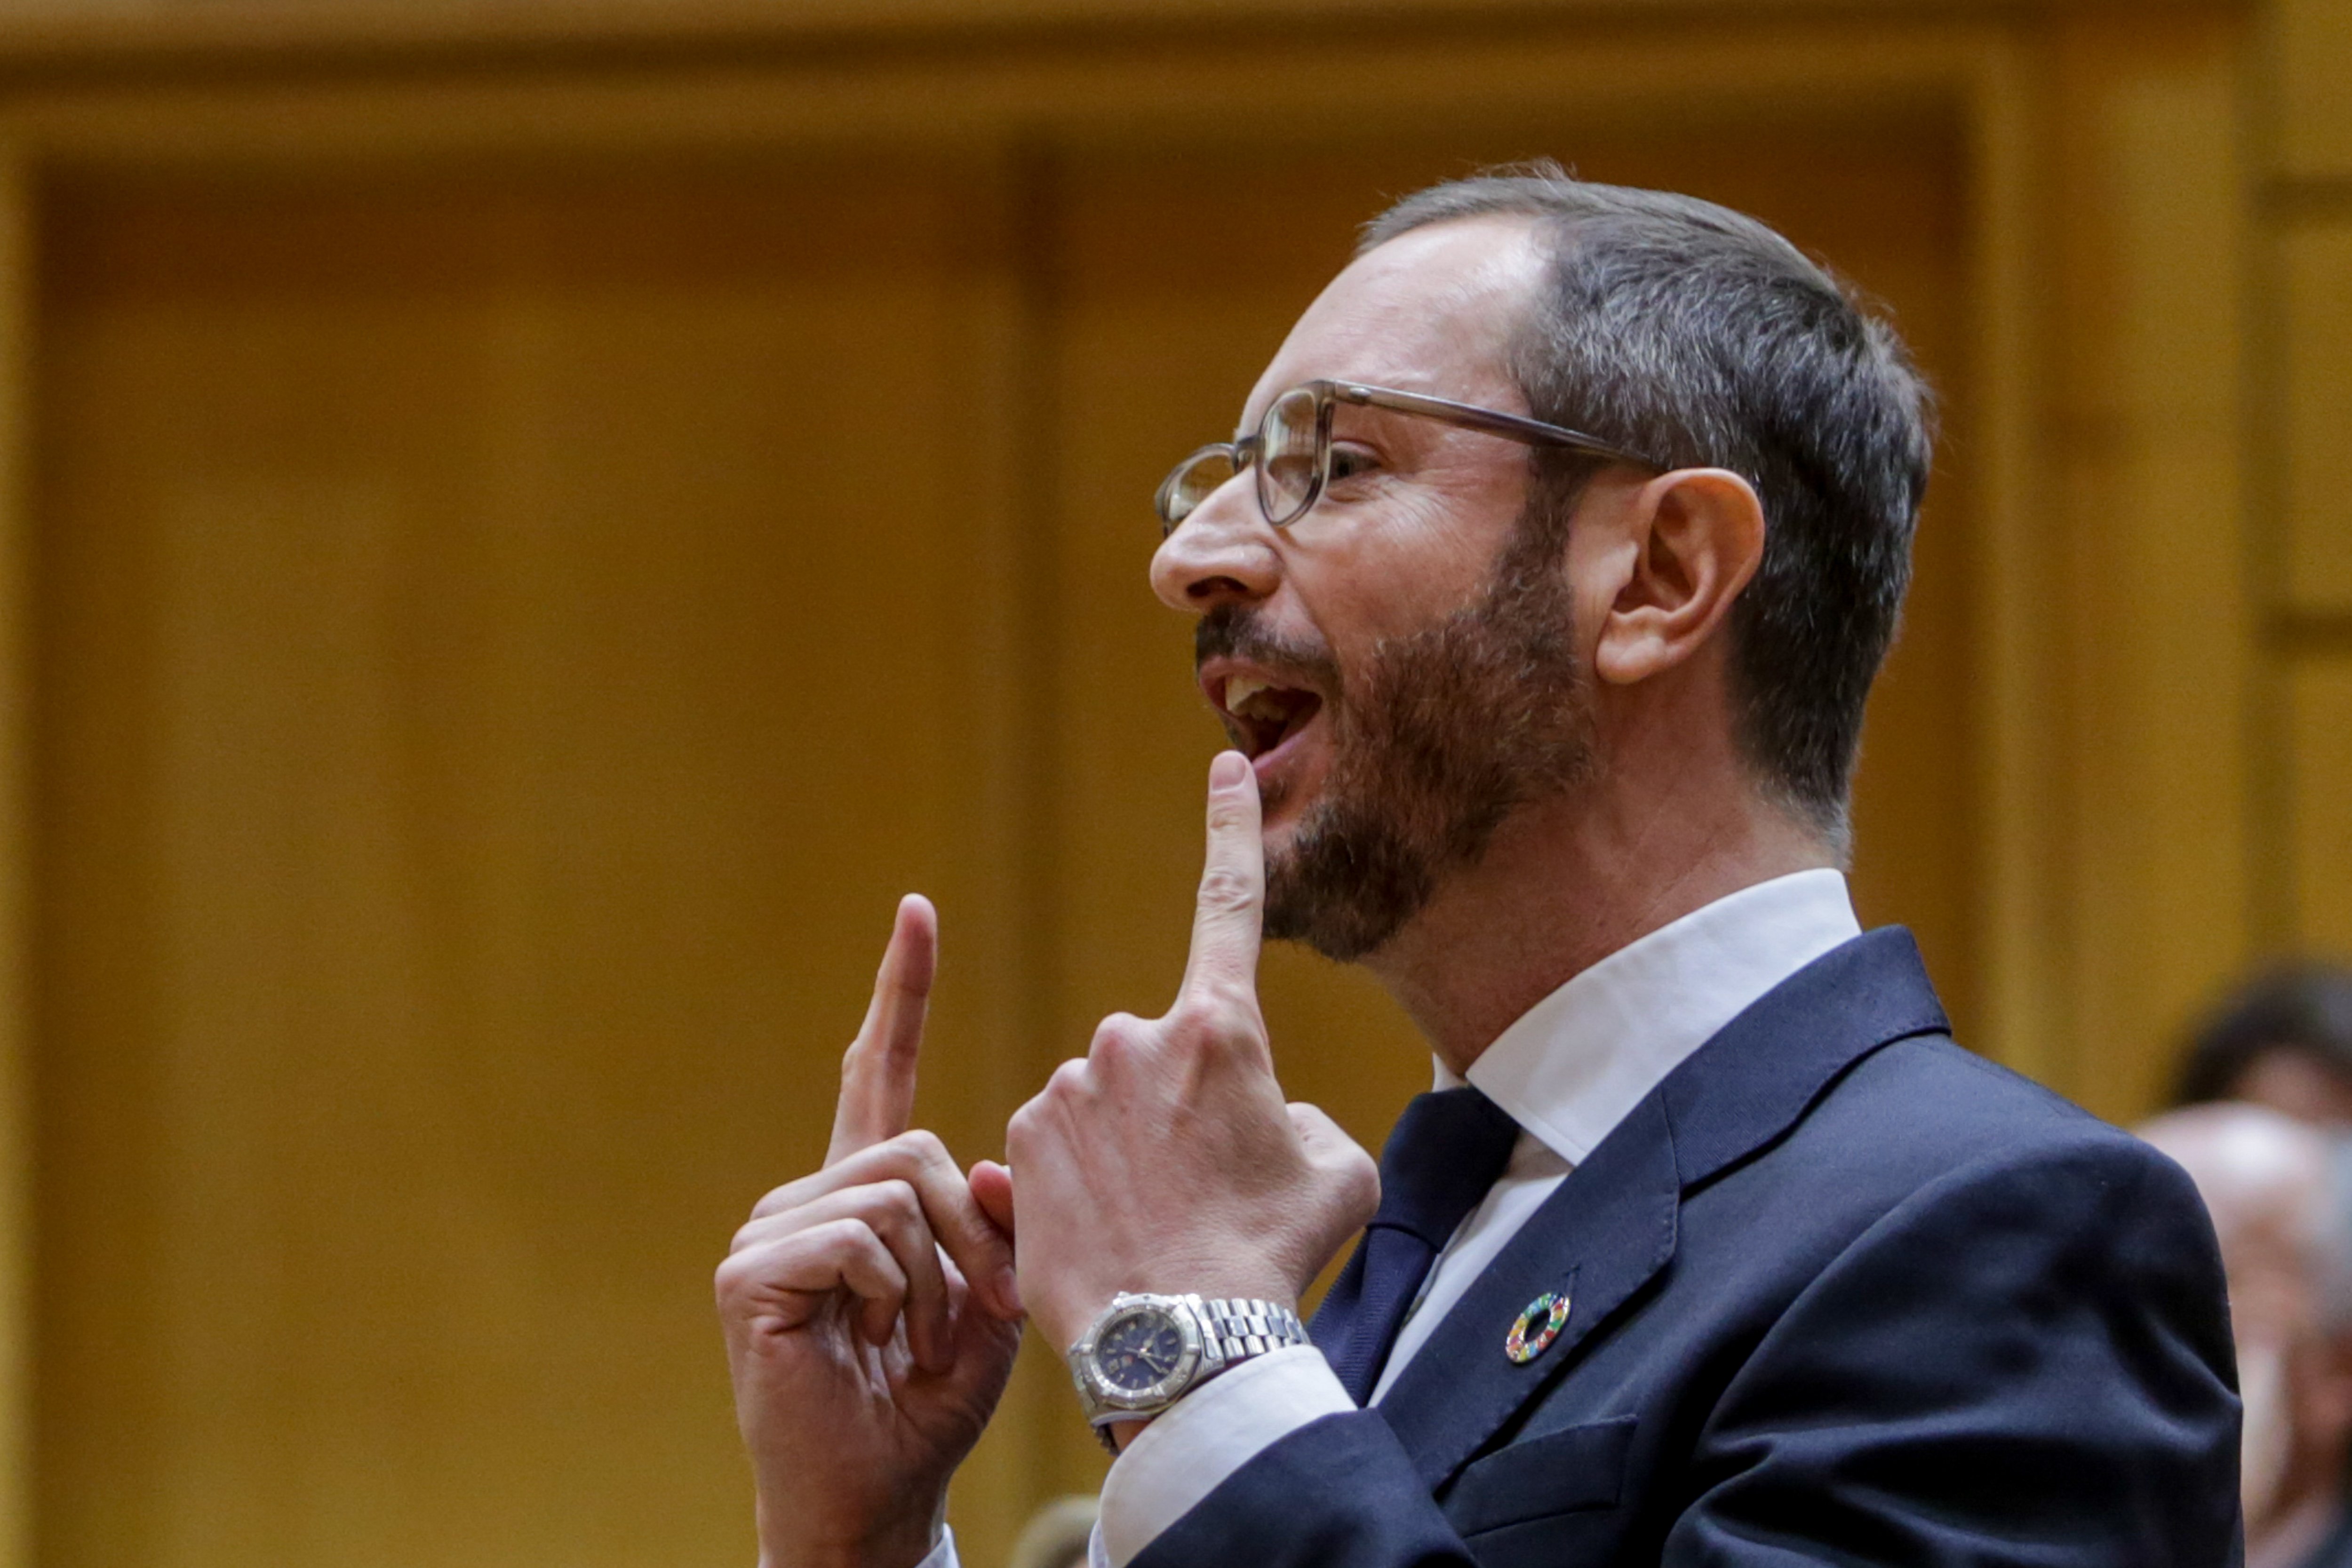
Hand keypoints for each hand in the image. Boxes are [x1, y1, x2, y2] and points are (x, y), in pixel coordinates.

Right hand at [716, 896, 1022, 1567]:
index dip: (900, 991)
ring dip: (933, 1279)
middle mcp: (808, 1195)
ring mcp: (769, 1231)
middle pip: (916, 1148)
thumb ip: (995, 1221)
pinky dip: (890, 1294)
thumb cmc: (929, 1401)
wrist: (878, 1491)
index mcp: (863, 1191)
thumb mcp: (990, 1296)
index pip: (879, 1069)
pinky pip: (856, 1238)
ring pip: (893, 1193)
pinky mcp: (749, 1274)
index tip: (918, 910)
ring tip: (914, 1342)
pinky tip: (872, 1342)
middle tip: (970, 1311)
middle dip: (969, 1235)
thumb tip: (986, 1164)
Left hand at [992, 752, 1378, 1361]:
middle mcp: (1132, 1041)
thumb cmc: (1271, 1255)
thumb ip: (1298, 1118)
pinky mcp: (1019, 1145)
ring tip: (1152, 1231)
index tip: (1223, 765)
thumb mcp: (1331, 1173)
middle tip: (1198, 1193)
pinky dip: (1072, 1192)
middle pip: (1156, 1060)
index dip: (1231, 829)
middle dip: (1171, 1112)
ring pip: (1100, 1109)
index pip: (1231, 903)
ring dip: (1119, 1157)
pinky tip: (1102, 1241)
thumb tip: (1263, 1116)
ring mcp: (1068, 1091)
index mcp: (1219, 1030)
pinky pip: (1050, 1155)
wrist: (1185, 1340)